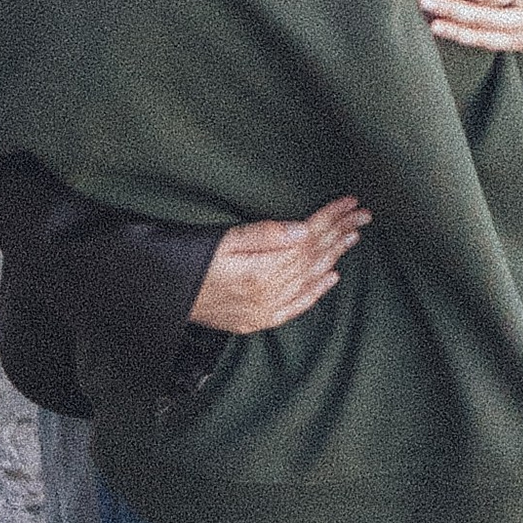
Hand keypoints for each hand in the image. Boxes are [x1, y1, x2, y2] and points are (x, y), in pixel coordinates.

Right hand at [189, 198, 367, 335]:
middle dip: (340, 232)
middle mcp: (268, 293)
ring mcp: (264, 309)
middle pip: (313, 256)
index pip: (307, 238)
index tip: (350, 202)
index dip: (330, 218)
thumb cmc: (184, 263)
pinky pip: (296, 306)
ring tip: (354, 236)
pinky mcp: (257, 320)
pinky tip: (331, 277)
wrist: (159, 300)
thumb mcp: (220, 241)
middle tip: (363, 214)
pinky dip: (316, 291)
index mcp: (261, 270)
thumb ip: (263, 235)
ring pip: (309, 278)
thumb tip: (302, 229)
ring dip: (334, 255)